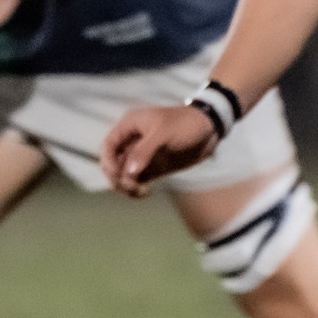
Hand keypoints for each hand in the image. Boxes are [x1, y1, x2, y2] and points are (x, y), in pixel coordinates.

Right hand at [100, 103, 222, 196]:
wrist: (210, 129)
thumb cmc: (185, 123)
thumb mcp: (164, 133)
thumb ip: (144, 151)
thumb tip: (128, 172)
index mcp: (130, 126)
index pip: (108, 147)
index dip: (109, 162)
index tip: (120, 174)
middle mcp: (132, 141)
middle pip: (112, 164)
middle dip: (117, 177)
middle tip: (132, 185)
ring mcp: (142, 156)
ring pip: (123, 175)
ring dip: (126, 186)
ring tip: (140, 191)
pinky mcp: (153, 168)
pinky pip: (136, 181)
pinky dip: (136, 190)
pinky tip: (146, 193)